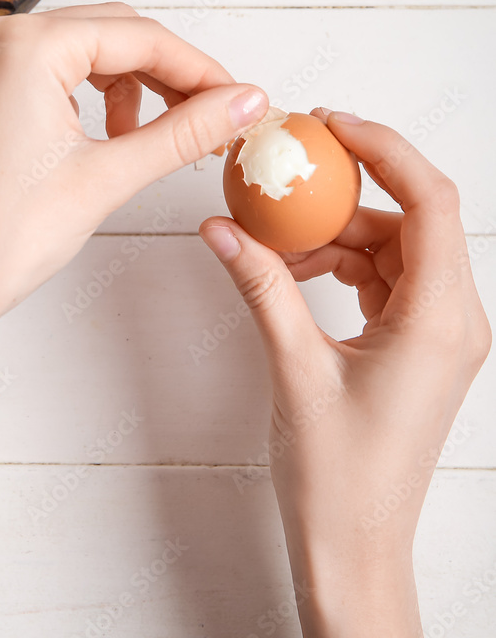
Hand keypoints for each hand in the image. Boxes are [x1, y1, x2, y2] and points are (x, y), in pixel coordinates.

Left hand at [0, 3, 266, 490]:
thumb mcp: (107, 178)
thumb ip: (184, 133)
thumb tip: (244, 103)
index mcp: (24, 47)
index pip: (139, 36)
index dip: (199, 69)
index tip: (236, 99)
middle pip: (108, 33)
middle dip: (164, 74)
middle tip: (206, 119)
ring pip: (75, 50)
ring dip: (123, 84)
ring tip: (144, 139)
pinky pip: (38, 70)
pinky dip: (81, 94)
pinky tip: (100, 135)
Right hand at [200, 109, 490, 637]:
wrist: (353, 548)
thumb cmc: (338, 477)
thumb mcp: (294, 367)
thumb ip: (261, 286)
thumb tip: (222, 227)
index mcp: (442, 320)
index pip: (430, 201)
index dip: (384, 149)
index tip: (330, 126)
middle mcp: (452, 319)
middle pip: (407, 219)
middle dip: (345, 194)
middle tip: (288, 172)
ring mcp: (436, 332)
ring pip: (390, 248)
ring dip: (334, 235)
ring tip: (274, 240)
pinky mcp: (414, 343)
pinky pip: (381, 277)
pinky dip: (338, 264)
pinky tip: (291, 270)